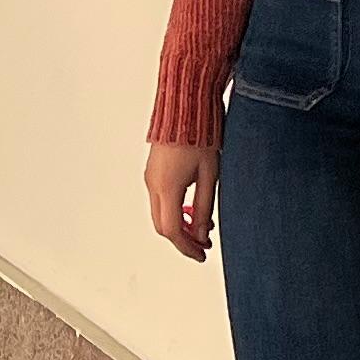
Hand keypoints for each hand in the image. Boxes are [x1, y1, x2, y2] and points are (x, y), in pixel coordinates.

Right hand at [145, 141, 218, 261]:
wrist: (186, 104)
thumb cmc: (201, 133)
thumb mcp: (209, 175)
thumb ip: (204, 208)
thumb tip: (202, 234)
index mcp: (167, 187)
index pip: (173, 230)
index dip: (188, 247)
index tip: (201, 254)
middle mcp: (153, 184)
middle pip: (162, 226)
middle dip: (182, 239)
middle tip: (203, 244)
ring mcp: (150, 176)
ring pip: (160, 214)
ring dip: (178, 225)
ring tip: (202, 225)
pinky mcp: (153, 170)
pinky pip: (159, 199)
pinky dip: (174, 210)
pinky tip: (192, 207)